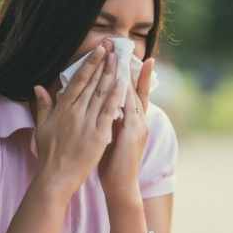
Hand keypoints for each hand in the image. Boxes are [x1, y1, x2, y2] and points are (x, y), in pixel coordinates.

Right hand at [32, 41, 126, 200]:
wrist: (56, 177)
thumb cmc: (49, 153)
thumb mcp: (42, 126)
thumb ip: (42, 105)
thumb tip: (38, 86)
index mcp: (62, 108)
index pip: (78, 80)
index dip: (90, 63)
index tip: (99, 49)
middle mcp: (75, 112)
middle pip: (93, 82)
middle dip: (104, 62)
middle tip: (113, 45)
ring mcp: (88, 122)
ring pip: (102, 93)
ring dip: (112, 74)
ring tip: (120, 58)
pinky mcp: (99, 135)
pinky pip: (110, 112)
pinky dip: (117, 96)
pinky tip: (124, 83)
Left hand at [98, 57, 154, 201]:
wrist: (122, 187)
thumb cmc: (113, 165)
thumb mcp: (109, 137)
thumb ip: (104, 120)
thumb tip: (94, 107)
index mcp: (132, 120)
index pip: (129, 91)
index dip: (127, 72)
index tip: (122, 54)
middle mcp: (138, 119)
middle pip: (133, 87)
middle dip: (128, 66)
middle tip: (122, 45)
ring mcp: (138, 125)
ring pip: (133, 93)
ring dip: (126, 74)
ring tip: (121, 55)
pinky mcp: (134, 132)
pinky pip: (130, 107)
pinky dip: (125, 94)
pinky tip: (120, 80)